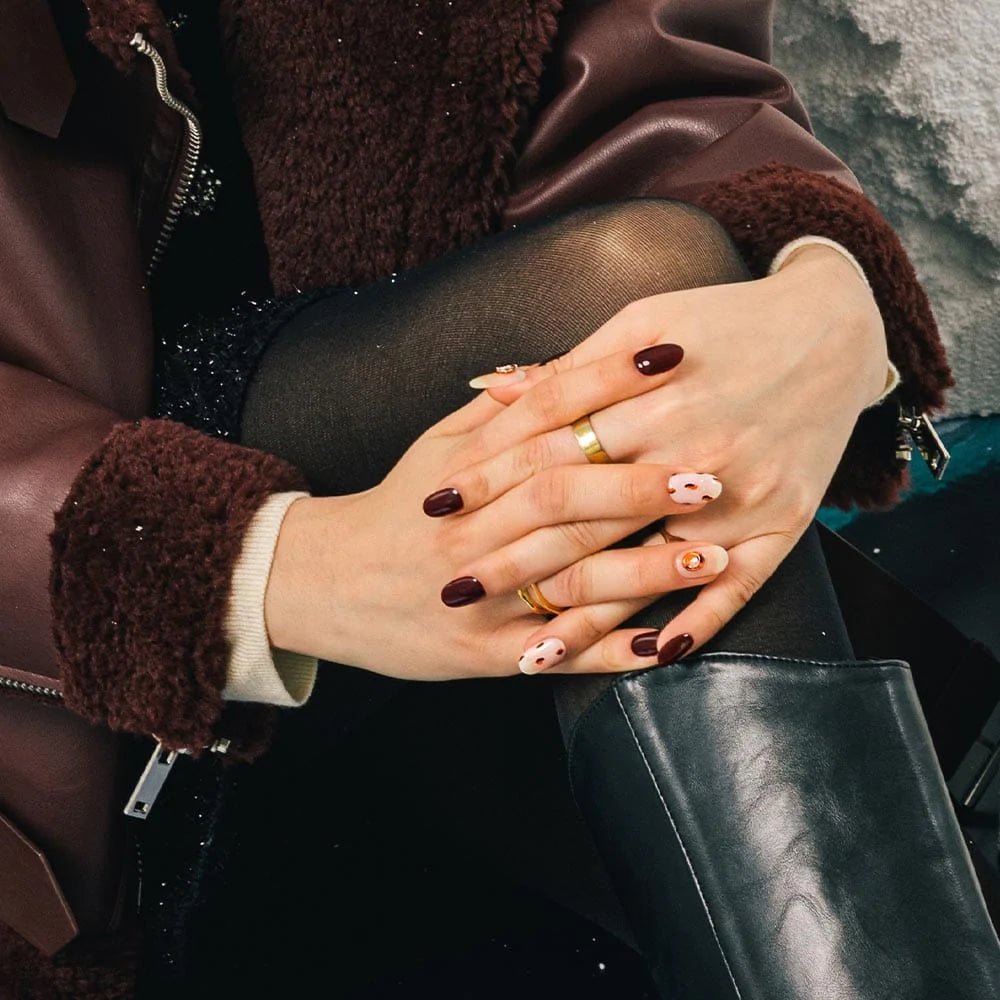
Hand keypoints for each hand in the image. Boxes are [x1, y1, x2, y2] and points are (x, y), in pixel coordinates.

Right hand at [262, 353, 726, 679]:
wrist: (324, 583)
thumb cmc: (395, 509)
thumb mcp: (434, 449)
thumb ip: (495, 413)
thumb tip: (551, 368)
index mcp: (467, 469)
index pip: (544, 414)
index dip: (607, 382)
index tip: (670, 359)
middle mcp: (473, 529)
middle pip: (563, 498)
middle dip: (640, 487)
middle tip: (710, 474)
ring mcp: (480, 596)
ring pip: (569, 580)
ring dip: (645, 572)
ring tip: (713, 556)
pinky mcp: (485, 654)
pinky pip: (559, 653)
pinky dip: (614, 652)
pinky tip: (670, 646)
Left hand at [433, 244, 886, 666]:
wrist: (833, 329)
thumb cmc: (726, 321)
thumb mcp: (645, 320)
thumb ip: (573, 365)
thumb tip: (493, 388)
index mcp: (648, 395)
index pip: (547, 446)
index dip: (487, 477)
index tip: (437, 504)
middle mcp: (690, 449)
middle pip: (582, 516)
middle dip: (512, 556)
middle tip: (454, 588)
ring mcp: (738, 494)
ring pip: (647, 569)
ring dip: (587, 616)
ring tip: (531, 654)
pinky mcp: (781, 525)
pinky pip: (736, 590)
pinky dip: (692, 623)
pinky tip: (649, 658)